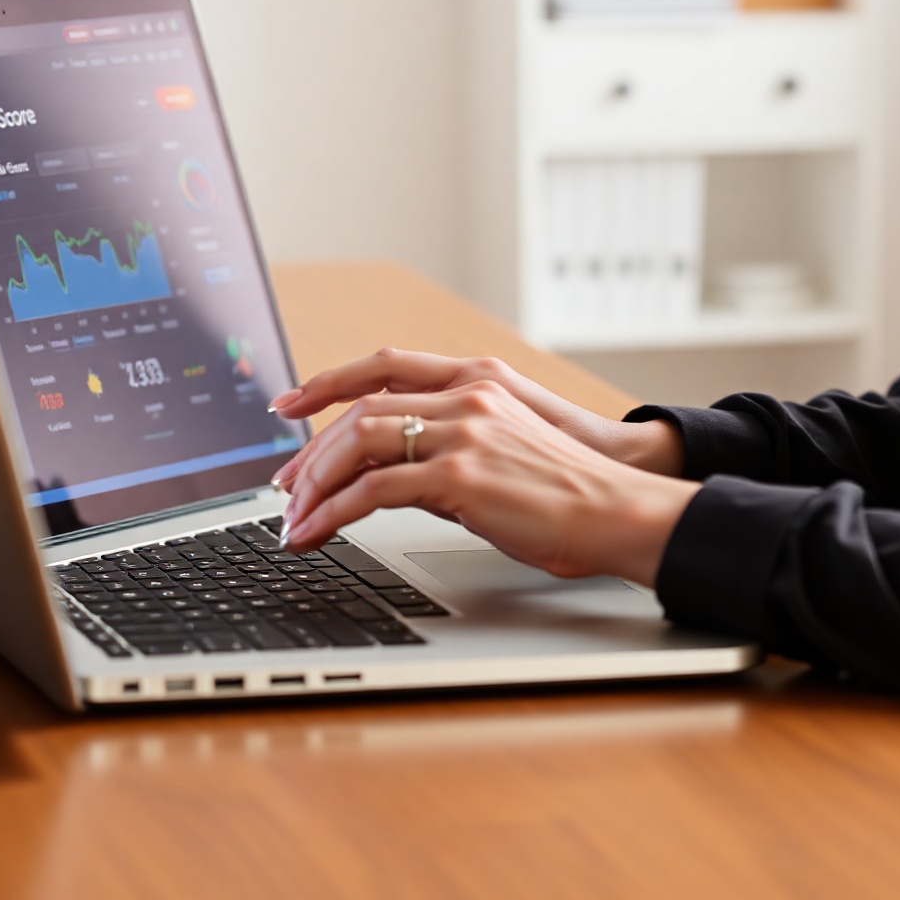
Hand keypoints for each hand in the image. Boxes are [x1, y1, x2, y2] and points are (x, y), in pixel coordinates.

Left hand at [271, 380, 698, 585]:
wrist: (615, 508)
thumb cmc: (566, 490)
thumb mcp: (502, 451)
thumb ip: (448, 452)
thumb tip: (394, 479)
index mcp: (477, 380)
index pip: (384, 367)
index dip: (329, 382)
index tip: (290, 404)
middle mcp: (466, 396)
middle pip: (361, 408)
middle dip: (312, 452)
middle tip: (285, 489)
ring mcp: (463, 432)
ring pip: (360, 441)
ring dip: (316, 482)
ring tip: (295, 519)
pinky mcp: (460, 475)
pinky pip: (374, 489)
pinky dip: (334, 512)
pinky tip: (319, 532)